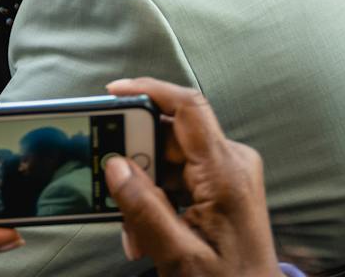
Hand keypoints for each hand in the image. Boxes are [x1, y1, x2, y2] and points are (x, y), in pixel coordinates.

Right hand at [101, 78, 278, 276]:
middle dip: (137, 165)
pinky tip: (149, 233)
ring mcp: (229, 172)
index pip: (188, 107)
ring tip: (137, 234)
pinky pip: (181, 177)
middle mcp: (231, 162)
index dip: (150, 90)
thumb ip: (143, 209)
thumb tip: (114, 166)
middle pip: (170, 137)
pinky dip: (159, 199)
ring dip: (146, 191)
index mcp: (225, 172)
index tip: (113, 93)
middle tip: (116, 197)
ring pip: (171, 160)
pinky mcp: (224, 185)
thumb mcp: (178, 254)